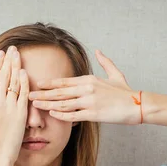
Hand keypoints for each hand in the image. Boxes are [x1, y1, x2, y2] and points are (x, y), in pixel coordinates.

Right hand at [0, 46, 29, 163]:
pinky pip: (23, 94)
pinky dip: (24, 81)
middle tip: (12, 48)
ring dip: (16, 66)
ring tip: (18, 54)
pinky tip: (24, 71)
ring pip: (13, 82)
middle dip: (8, 60)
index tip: (0, 54)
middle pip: (3, 76)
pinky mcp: (21, 113)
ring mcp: (10, 107)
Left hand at [27, 50, 142, 124]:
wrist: (138, 104)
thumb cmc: (126, 92)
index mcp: (89, 79)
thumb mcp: (115, 74)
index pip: (64, 81)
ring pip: (63, 103)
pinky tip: (52, 114)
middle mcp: (87, 89)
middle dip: (43, 93)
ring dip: (48, 104)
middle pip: (60, 92)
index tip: (37, 83)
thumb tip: (98, 51)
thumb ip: (105, 62)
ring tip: (35, 104)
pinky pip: (74, 115)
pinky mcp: (94, 114)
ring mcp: (90, 101)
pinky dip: (62, 115)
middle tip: (28, 94)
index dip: (50, 83)